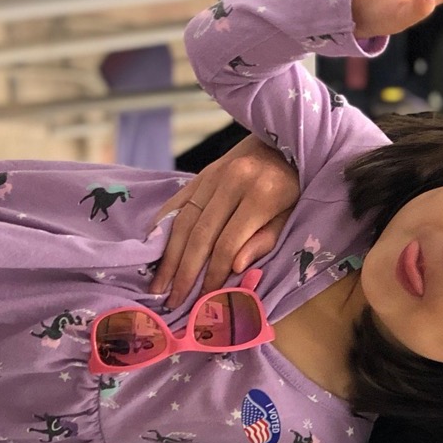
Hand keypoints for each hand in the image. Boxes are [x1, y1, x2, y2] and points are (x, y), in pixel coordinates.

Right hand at [150, 134, 299, 308]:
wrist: (282, 142)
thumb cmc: (291, 187)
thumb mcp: (289, 215)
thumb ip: (263, 240)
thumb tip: (235, 268)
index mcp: (259, 195)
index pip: (228, 243)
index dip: (214, 274)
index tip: (206, 298)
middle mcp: (231, 183)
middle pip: (200, 235)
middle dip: (184, 272)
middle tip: (172, 301)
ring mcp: (211, 176)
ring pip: (183, 221)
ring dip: (168, 256)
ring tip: (159, 285)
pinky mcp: (200, 175)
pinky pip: (176, 202)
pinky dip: (162, 226)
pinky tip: (151, 249)